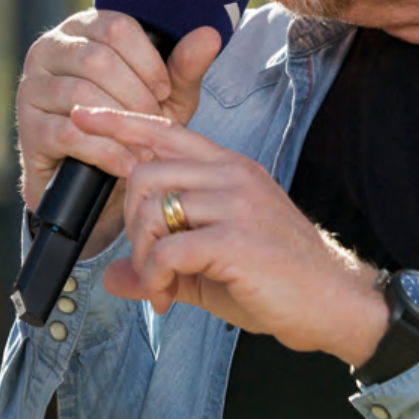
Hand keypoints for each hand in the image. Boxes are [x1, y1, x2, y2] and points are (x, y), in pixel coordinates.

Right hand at [16, 11, 220, 254]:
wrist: (100, 180)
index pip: (117, 27)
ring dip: (121, 124)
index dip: (148, 62)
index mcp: (83, 28)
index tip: (164, 93)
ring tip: (144, 146)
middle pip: (97, 60)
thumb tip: (210, 34)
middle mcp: (50, 48)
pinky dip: (105, 151)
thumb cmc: (133, 123)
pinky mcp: (28, 127)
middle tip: (154, 124)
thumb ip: (184, 66)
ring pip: (80, 94)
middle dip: (136, 96)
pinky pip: (68, 132)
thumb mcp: (165, 96)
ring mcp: (33, 87)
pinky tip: (127, 164)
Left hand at [73, 106, 388, 363]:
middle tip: (148, 264)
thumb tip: (112, 279)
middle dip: (130, 225)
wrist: (335, 303)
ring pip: (152, 210)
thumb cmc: (277, 279)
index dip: (119, 123)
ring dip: (144, 257)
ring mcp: (235, 204)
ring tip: (160, 286)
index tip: (83, 116)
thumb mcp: (209, 266)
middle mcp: (231, 175)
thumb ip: (161, 263)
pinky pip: (168, 251)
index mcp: (228, 168)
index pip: (165, 131)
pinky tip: (168, 298)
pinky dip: (156, 279)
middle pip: (144, 174)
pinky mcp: (235, 240)